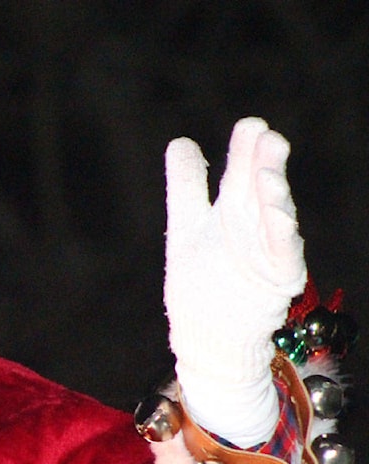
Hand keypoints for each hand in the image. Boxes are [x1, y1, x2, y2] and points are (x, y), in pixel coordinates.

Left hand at [164, 117, 306, 446]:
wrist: (209, 337)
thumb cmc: (201, 282)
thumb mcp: (186, 228)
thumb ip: (187, 186)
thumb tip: (181, 141)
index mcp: (231, 212)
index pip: (240, 175)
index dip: (246, 151)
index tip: (251, 125)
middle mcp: (253, 228)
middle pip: (261, 191)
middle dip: (265, 164)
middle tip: (267, 136)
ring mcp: (266, 255)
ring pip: (275, 220)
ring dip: (274, 198)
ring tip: (267, 176)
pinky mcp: (276, 283)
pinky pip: (283, 259)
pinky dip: (282, 240)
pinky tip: (281, 220)